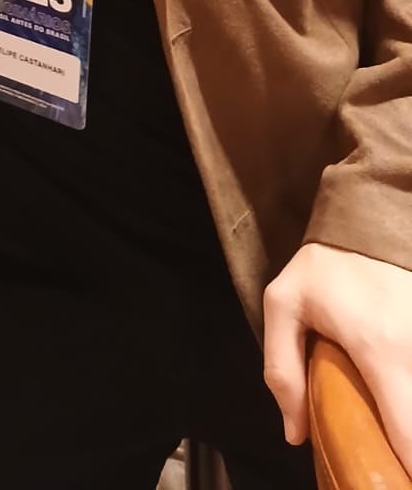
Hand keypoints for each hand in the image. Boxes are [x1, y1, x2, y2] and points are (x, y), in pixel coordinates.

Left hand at [264, 241, 411, 469]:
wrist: (371, 217)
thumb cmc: (326, 262)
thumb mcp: (284, 304)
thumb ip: (283, 371)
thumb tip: (294, 434)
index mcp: (383, 353)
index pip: (410, 438)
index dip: (402, 470)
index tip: (384, 478)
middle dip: (405, 454)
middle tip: (384, 458)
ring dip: (408, 423)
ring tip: (388, 427)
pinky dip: (411, 400)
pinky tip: (396, 402)